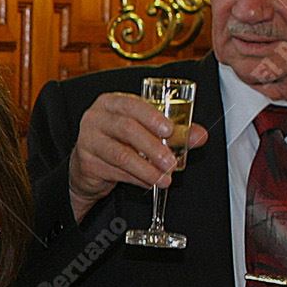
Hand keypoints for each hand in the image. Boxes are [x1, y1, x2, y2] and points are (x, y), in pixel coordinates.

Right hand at [67, 91, 209, 219]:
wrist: (90, 165)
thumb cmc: (120, 141)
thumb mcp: (145, 131)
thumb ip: (173, 132)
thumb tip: (199, 136)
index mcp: (112, 103)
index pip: (132, 105)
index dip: (152, 117)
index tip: (169, 130)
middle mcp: (96, 118)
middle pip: (126, 129)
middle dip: (153, 147)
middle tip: (170, 161)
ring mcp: (88, 140)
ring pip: (121, 154)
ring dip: (146, 168)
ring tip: (163, 178)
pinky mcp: (86, 163)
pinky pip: (115, 171)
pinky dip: (136, 179)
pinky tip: (149, 182)